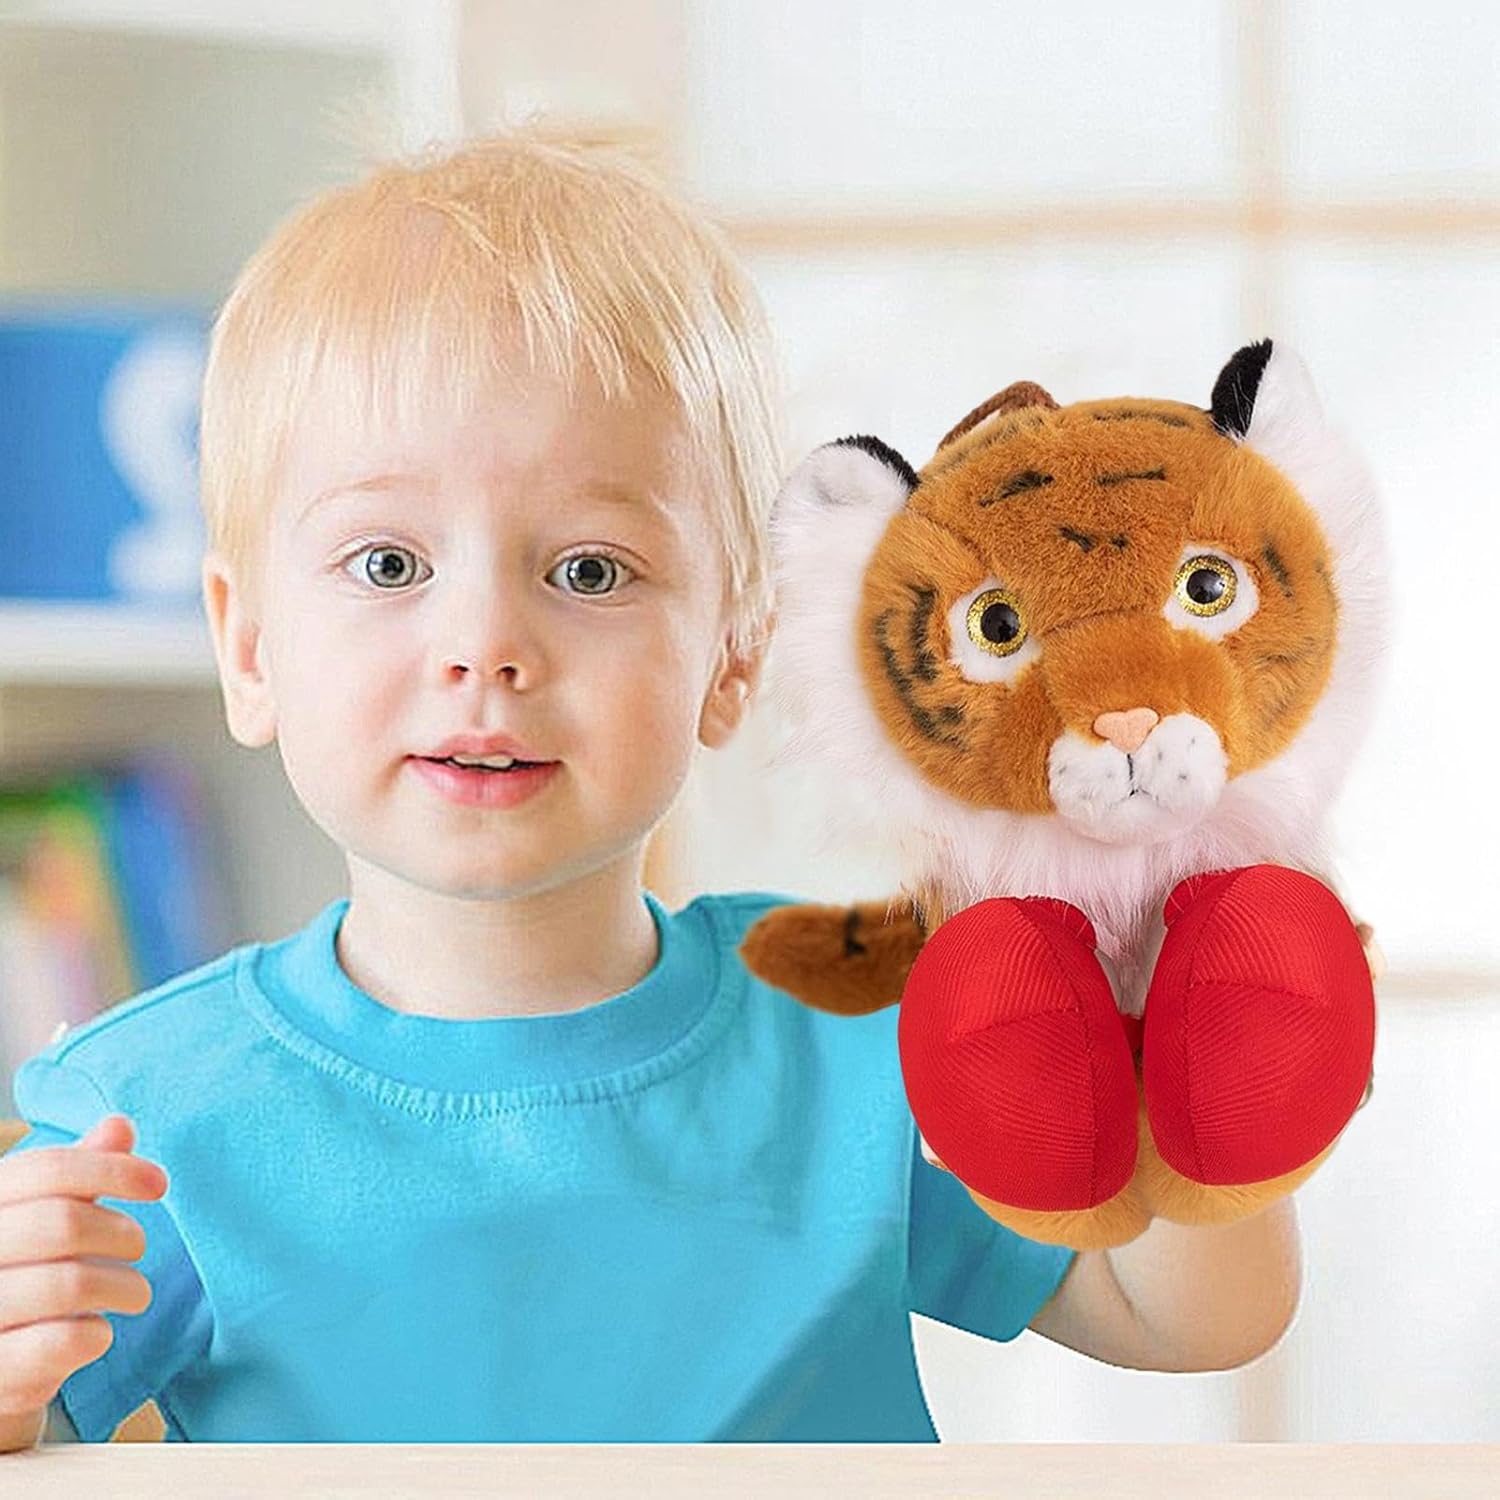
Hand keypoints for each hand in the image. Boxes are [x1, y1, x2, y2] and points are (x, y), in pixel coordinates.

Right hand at [0, 1116, 166, 1447]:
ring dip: (124, 1287)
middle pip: (63, 1223)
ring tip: (133, 1292)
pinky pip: (61, 1343)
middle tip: (138, 1247)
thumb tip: (120, 1127)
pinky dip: (97, 1334)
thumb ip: (81, 1172)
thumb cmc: (26, 1270)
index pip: (49, 1170)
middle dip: (121, 1233)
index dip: (113, 1170)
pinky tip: (98, 1332)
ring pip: (70, 1284)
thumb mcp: (47, 1212)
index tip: (159, 1184)